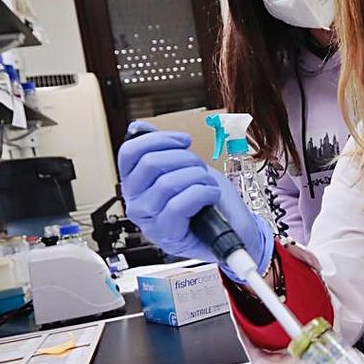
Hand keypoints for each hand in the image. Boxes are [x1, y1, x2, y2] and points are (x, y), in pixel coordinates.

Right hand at [118, 121, 270, 275]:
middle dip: (185, 159)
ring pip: (167, 183)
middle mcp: (137, 204)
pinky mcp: (168, 236)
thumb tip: (138, 127)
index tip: (184, 141)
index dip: (158, 139)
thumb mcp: (184, 167)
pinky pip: (179, 204)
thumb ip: (160, 149)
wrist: (234, 229)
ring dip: (198, 178)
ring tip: (207, 186)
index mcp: (136, 185)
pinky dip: (203, 194)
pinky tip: (210, 197)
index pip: (129, 153)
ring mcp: (150, 222)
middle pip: (150, 163)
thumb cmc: (209, 200)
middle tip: (201, 168)